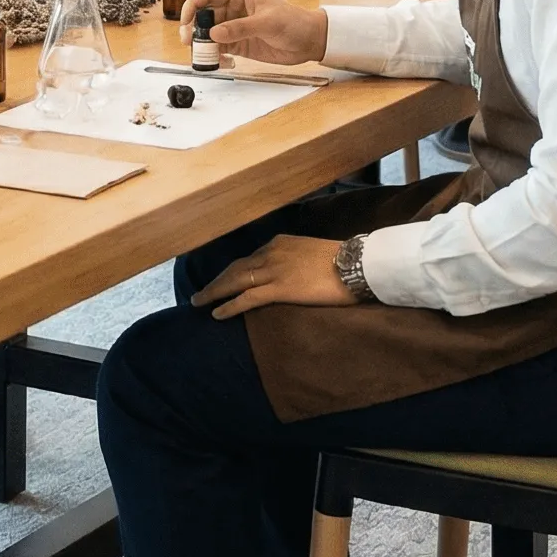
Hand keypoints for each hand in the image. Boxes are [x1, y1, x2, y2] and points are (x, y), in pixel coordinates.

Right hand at [179, 0, 326, 65]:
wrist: (310, 41)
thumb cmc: (294, 22)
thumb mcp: (267, 22)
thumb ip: (239, 28)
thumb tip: (213, 34)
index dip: (191, 7)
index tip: (185, 23)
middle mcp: (232, 8)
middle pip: (202, 16)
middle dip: (193, 30)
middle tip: (189, 44)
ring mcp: (233, 26)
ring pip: (207, 34)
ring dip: (202, 46)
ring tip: (205, 58)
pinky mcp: (238, 43)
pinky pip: (218, 49)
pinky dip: (214, 57)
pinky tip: (220, 63)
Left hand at [191, 234, 358, 317]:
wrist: (357, 264)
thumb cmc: (342, 260)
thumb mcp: (313, 254)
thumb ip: (296, 260)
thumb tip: (293, 273)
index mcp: (279, 243)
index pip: (248, 258)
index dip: (231, 271)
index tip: (221, 280)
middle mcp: (271, 252)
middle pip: (235, 268)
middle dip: (216, 281)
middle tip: (199, 294)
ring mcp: (274, 270)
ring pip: (235, 281)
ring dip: (214, 292)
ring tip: (199, 303)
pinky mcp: (280, 288)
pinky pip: (247, 298)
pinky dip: (229, 305)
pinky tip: (216, 313)